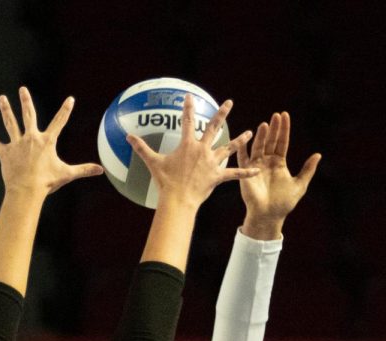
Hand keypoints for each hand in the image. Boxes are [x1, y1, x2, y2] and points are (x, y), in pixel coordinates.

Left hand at [0, 87, 101, 194]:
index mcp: (46, 141)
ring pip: (10, 123)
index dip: (66, 110)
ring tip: (2, 98)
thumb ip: (84, 170)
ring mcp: (16, 144)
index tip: (70, 99)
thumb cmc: (47, 183)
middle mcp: (31, 138)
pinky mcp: (4, 153)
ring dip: (6, 110)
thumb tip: (102, 170)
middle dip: (26, 101)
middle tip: (22, 89)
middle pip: (28, 115)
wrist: (27, 191)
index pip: (59, 122)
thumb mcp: (67, 174)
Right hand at [128, 96, 255, 208]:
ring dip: (240, 140)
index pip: (187, 121)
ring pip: (229, 148)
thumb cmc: (165, 182)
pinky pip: (234, 174)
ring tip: (250, 132)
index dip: (188, 107)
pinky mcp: (218, 176)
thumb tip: (128, 137)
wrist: (177, 199)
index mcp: (188, 145)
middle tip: (229, 102)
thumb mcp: (152, 163)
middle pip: (214, 128)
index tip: (190, 96)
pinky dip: (246, 172)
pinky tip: (257, 170)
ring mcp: (212, 163)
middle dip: (222, 113)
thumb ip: (141, 148)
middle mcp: (202, 150)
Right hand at [238, 111, 321, 238]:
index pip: (282, 142)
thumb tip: (318, 154)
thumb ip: (308, 170)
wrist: (268, 215)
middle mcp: (267, 162)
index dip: (284, 130)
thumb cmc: (283, 203)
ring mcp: (256, 167)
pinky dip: (242, 149)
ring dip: (261, 136)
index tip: (285, 116)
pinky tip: (244, 139)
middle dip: (274, 129)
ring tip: (265, 125)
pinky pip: (243, 159)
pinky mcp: (246, 173)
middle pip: (271, 141)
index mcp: (279, 163)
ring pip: (258, 147)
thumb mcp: (300, 185)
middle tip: (276, 115)